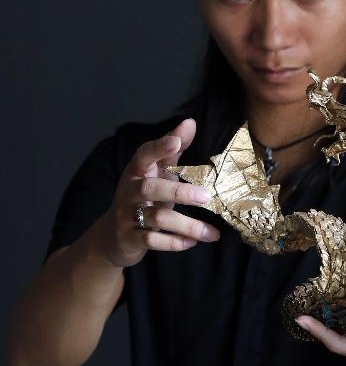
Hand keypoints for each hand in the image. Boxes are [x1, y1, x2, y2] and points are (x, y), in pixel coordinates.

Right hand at [96, 117, 220, 268]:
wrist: (113, 236)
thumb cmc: (142, 198)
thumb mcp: (156, 173)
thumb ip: (172, 150)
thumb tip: (189, 122)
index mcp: (136, 172)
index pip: (144, 155)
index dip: (159, 147)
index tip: (177, 141)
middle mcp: (129, 192)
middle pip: (151, 188)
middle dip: (179, 191)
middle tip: (206, 196)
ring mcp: (127, 216)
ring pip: (157, 219)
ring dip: (188, 226)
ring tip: (212, 233)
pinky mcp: (130, 239)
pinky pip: (153, 241)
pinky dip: (175, 243)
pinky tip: (193, 242)